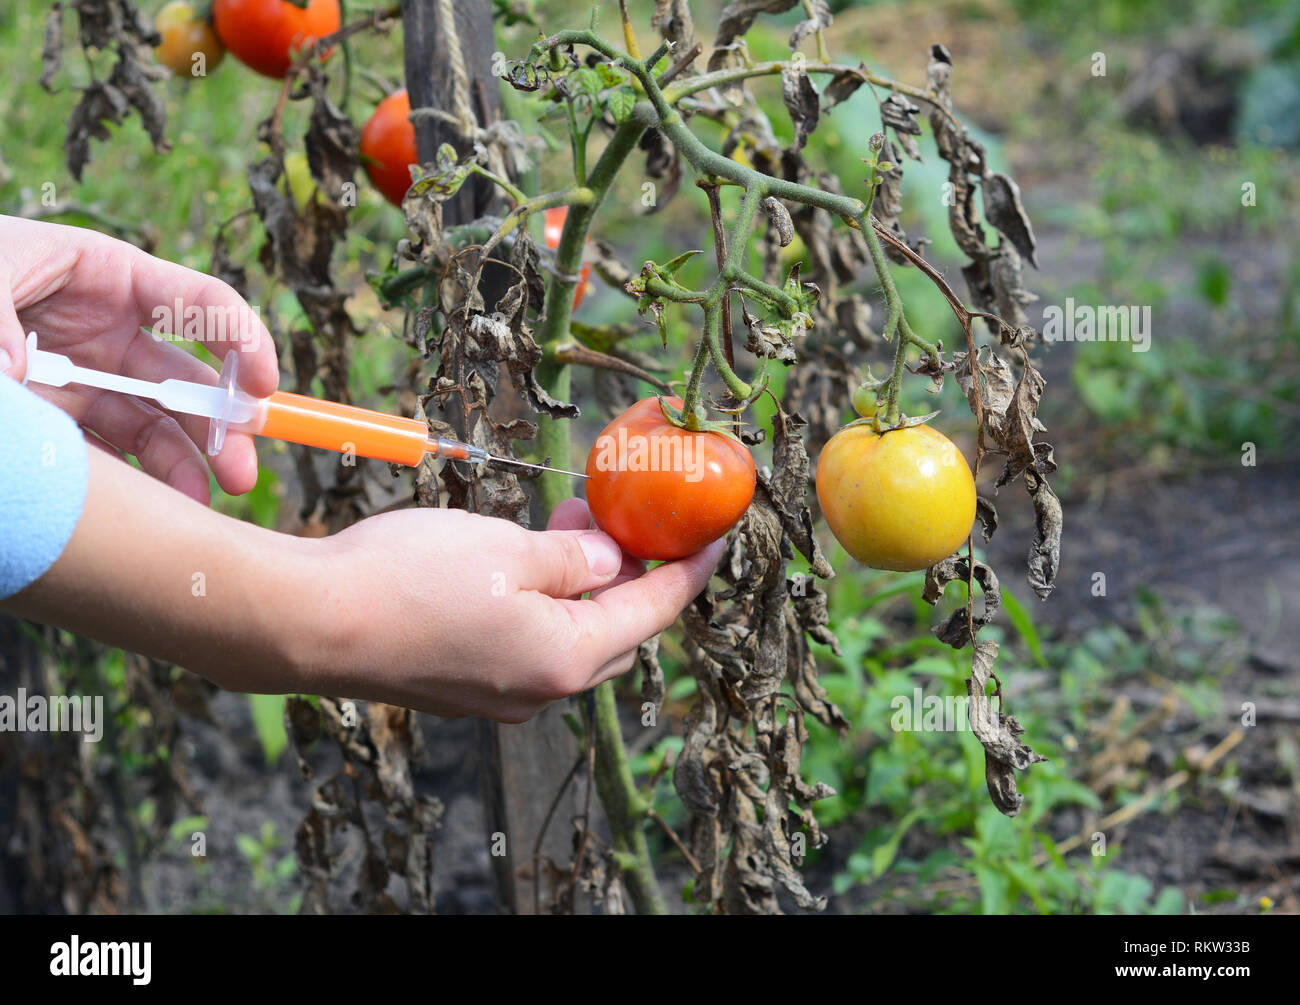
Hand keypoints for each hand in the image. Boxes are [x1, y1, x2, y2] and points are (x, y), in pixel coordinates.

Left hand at [0, 215, 277, 501]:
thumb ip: (1, 313)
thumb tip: (23, 371)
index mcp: (102, 273)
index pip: (196, 301)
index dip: (241, 339)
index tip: (263, 387)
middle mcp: (104, 327)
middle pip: (186, 373)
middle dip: (224, 418)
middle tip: (241, 464)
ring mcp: (84, 375)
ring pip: (158, 422)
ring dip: (192, 459)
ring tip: (212, 497)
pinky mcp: (61, 419)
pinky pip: (114, 452)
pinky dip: (144, 480)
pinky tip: (164, 506)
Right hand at [297, 498, 722, 721]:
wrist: (310, 623)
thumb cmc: (409, 578)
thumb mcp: (509, 549)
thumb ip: (575, 559)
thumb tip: (611, 564)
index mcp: (565, 657)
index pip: (653, 612)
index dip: (688, 571)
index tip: (715, 539)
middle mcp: (539, 691)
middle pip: (616, 633)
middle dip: (631, 576)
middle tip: (623, 519)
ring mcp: (498, 696)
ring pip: (568, 638)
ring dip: (581, 587)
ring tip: (566, 524)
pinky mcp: (463, 688)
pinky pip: (526, 646)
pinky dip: (542, 605)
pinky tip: (521, 563)